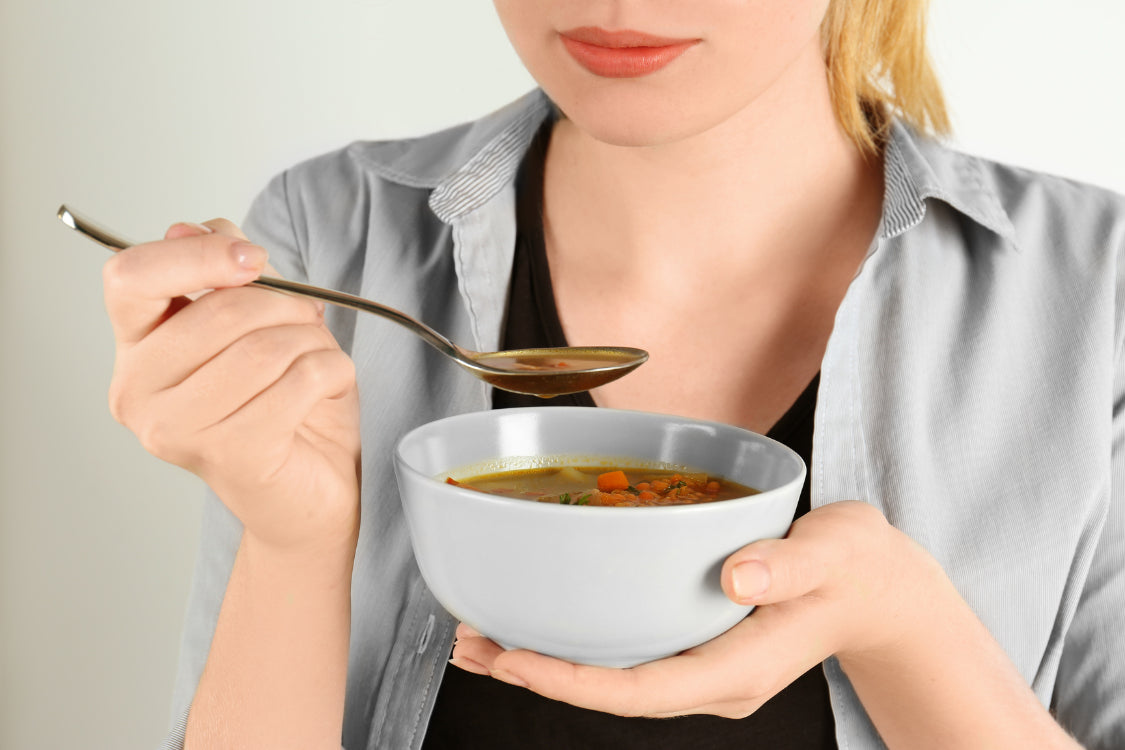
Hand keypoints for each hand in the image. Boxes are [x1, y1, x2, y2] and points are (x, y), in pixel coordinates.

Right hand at [103, 220, 360, 553]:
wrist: (311, 492)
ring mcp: (178, 431)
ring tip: (315, 360)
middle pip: (216, 313)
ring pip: (263, 347)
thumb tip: (194, 227)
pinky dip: (331, 371)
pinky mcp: (231, 456)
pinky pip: (298, 380)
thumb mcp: (258, 322)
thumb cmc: (284, 406)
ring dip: (312, 342)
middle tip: (307, 319)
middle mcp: (138, 393)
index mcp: (136, 350)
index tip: (251, 258)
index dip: (195, 254)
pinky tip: (327, 387)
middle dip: (284, 305)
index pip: (130, 277)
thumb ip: (227, 274)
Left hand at [450, 501, 937, 717]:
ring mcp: (702, 668)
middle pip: (611, 692)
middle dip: (538, 673)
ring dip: (544, 661)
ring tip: (479, 638)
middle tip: (471, 643)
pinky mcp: (695, 648)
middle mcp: (713, 680)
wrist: (877, 591)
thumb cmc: (856, 568)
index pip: (643, 689)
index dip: (574, 682)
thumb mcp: (837, 553)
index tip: (517, 660)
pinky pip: (625, 656)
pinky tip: (539, 622)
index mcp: (740, 667)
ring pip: (611, 679)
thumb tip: (735, 575)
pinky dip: (574, 644)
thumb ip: (791, 563)